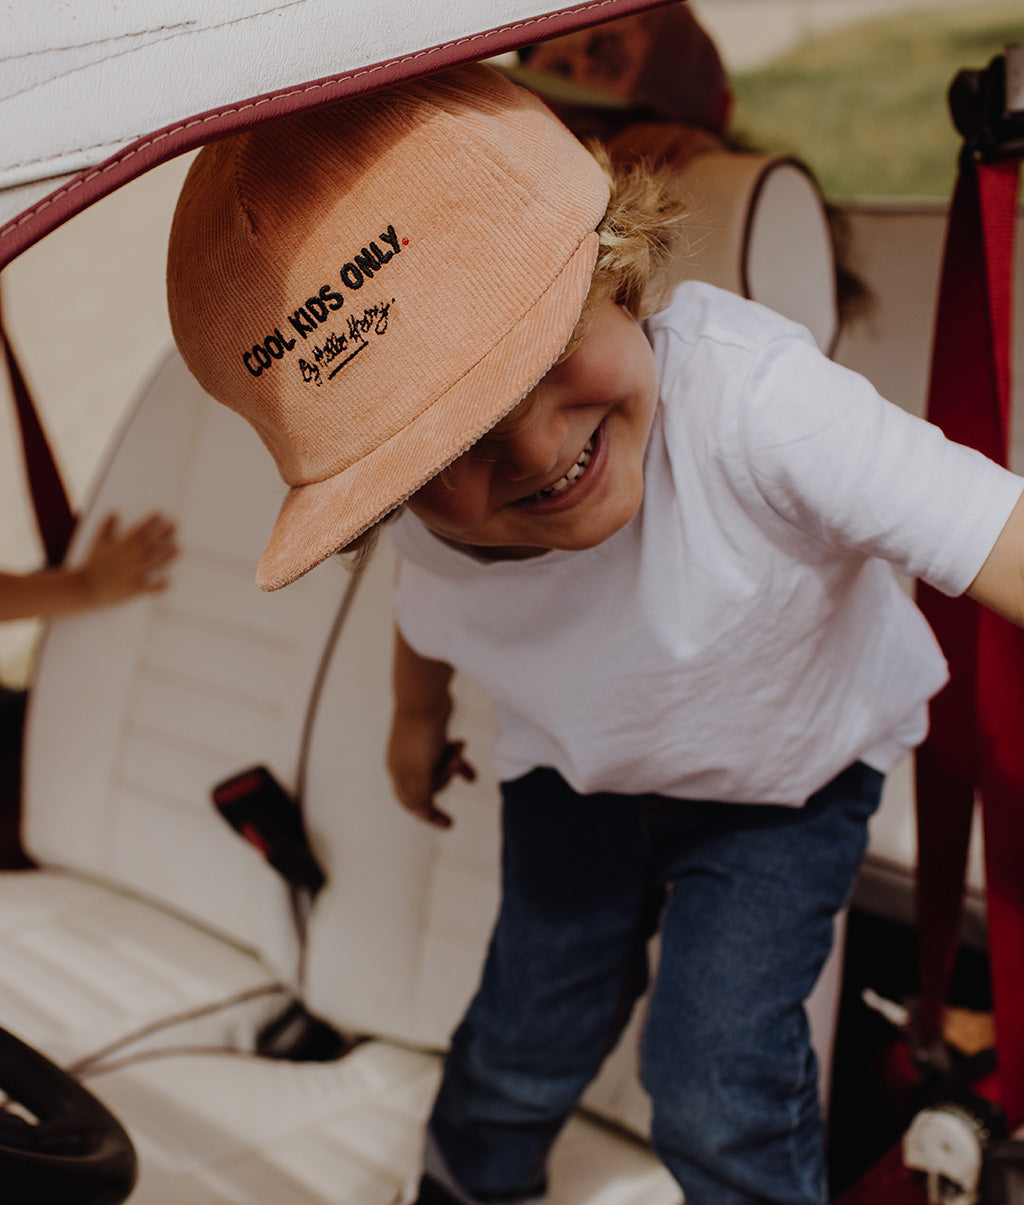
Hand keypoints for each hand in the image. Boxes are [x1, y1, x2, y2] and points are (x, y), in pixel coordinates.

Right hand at [81, 513, 178, 606]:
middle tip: (176, 525)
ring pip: (153, 563)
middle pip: (149, 544)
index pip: (138, 531)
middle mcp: (128, 559)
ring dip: (167, 556)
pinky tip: (169, 583)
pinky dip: (158, 586)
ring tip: (180, 548)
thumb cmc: (91, 565)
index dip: (150, 522)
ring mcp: (131, 574)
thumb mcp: (97, 543)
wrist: (82, 588)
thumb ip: (106, 527)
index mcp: (120, 547)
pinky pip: (147, 588)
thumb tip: (114, 512)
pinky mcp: (131, 590)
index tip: (161, 514)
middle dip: (163, 534)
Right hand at [387, 710, 475, 829]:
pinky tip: (471, 767)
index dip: (429, 816)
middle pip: (429, 785)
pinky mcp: (433, 735)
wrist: (425, 697)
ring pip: (440, 770)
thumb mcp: (421, 771)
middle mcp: (405, 762)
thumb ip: (421, 795)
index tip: (450, 825)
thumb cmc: (420, 736)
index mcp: (398, 772)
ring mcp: (419, 748)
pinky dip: (460, 761)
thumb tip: (423, 815)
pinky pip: (447, 756)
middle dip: (445, 777)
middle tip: (454, 762)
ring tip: (460, 752)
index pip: (411, 803)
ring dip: (453, 767)